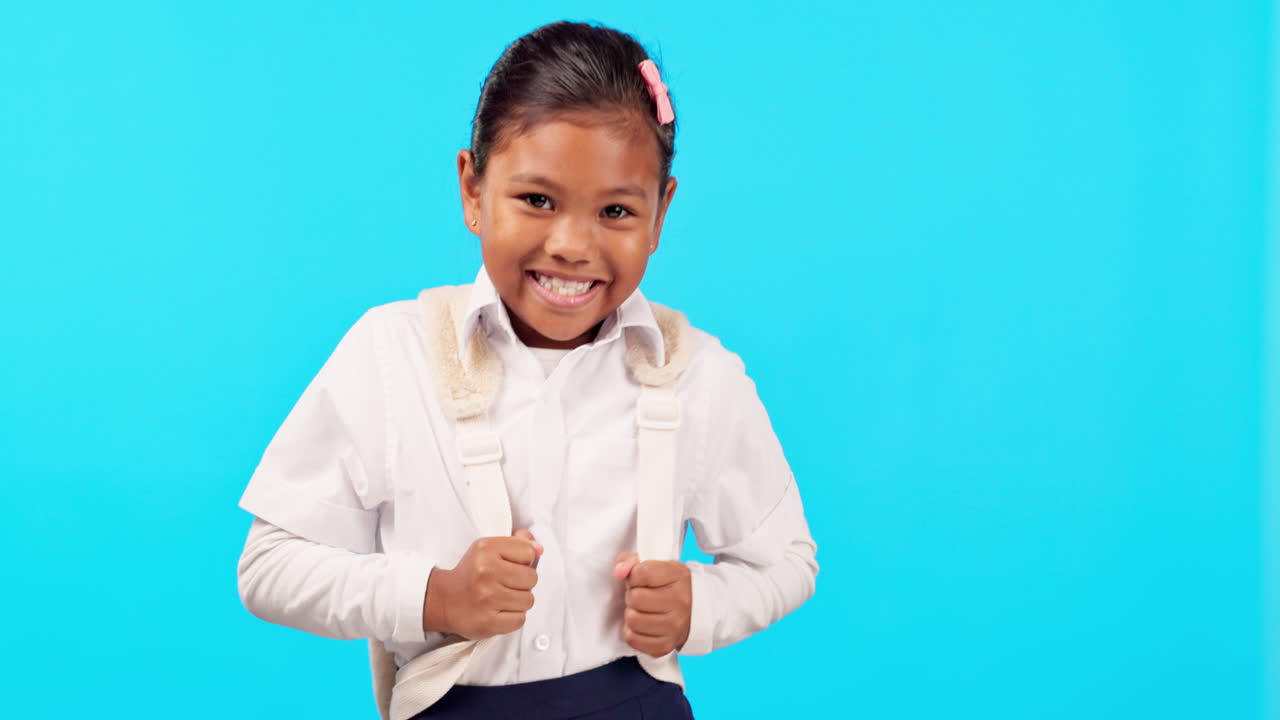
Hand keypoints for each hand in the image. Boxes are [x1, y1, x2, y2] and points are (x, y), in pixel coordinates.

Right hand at [423, 529, 542, 638]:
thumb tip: (540, 548)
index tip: (509, 565)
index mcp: (486, 549)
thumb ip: (517, 543)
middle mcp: (486, 571)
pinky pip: (520, 620)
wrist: (443, 600)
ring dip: (519, 601)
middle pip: (532, 578)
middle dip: (523, 582)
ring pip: (528, 600)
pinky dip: (513, 617)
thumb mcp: (488, 548)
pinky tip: (499, 611)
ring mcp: (487, 598)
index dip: (523, 560)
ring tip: (502, 598)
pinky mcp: (488, 622)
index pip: (529, 552)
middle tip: (505, 584)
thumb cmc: (471, 573)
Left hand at [613, 552, 691, 656]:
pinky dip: (632, 632)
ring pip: (632, 619)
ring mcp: (675, 626)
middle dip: (632, 595)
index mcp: (678, 576)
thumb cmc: (668, 585)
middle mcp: (680, 602)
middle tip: (642, 596)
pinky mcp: (666, 645)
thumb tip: (619, 572)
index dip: (634, 576)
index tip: (641, 579)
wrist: (693, 612)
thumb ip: (630, 561)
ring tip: (642, 610)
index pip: (641, 573)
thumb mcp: (654, 565)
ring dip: (632, 614)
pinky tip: (643, 625)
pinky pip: (633, 639)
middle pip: (635, 597)